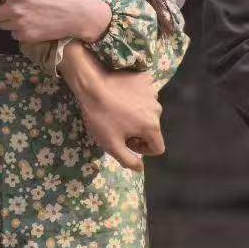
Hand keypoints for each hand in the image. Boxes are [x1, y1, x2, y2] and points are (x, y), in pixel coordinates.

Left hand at [0, 0, 111, 45]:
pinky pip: (14, 35)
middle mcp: (14, 9)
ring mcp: (20, 25)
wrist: (77, 14)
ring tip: (19, 15)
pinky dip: (19, 31)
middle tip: (5, 6)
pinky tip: (28, 24)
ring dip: (8, 21)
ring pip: (2, 26)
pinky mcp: (26, 37)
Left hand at [59, 41, 163, 171]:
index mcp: (152, 126)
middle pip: (152, 128)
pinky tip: (120, 96)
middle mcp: (157, 108)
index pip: (157, 147)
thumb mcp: (111, 145)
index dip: (142, 150)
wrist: (91, 84)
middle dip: (139, 131)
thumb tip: (141, 168)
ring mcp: (152, 91)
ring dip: (137, 114)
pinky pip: (144, 94)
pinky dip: (135, 97)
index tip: (126, 142)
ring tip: (118, 110)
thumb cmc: (100, 117)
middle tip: (118, 126)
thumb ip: (129, 161)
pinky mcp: (144, 78)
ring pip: (148, 111)